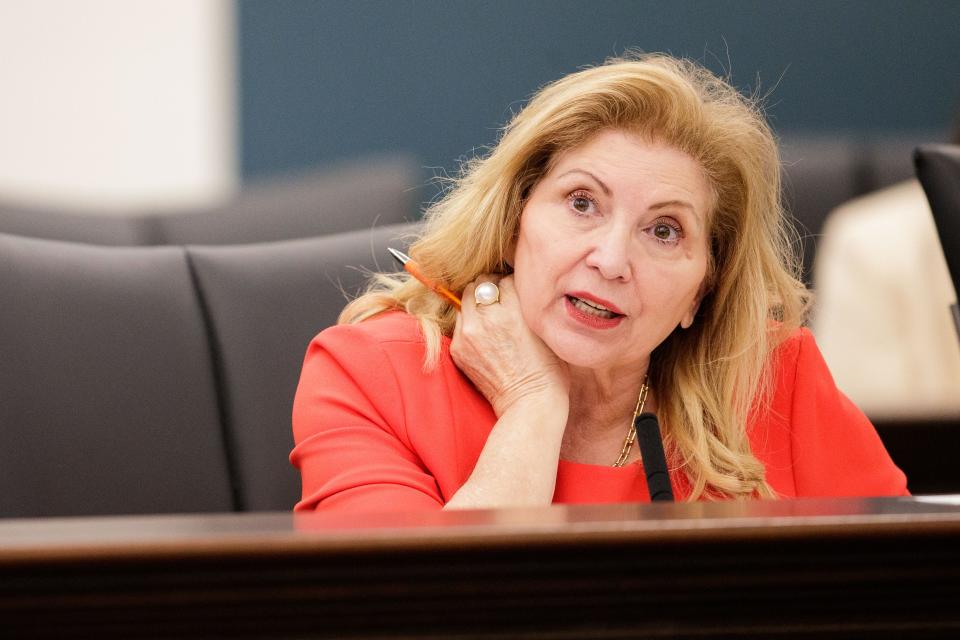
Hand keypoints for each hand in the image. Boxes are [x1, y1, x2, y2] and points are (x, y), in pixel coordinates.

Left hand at [451, 275, 568, 416]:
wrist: (529, 402)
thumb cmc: (548, 368)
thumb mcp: (544, 327)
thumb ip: (526, 304)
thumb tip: (514, 288)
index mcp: (512, 310)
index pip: (503, 279)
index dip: (510, 285)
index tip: (513, 292)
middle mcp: (486, 318)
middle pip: (479, 284)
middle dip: (489, 288)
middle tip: (498, 298)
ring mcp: (468, 334)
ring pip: (465, 300)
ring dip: (476, 303)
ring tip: (489, 316)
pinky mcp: (458, 349)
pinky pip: (460, 323)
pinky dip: (469, 323)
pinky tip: (483, 336)